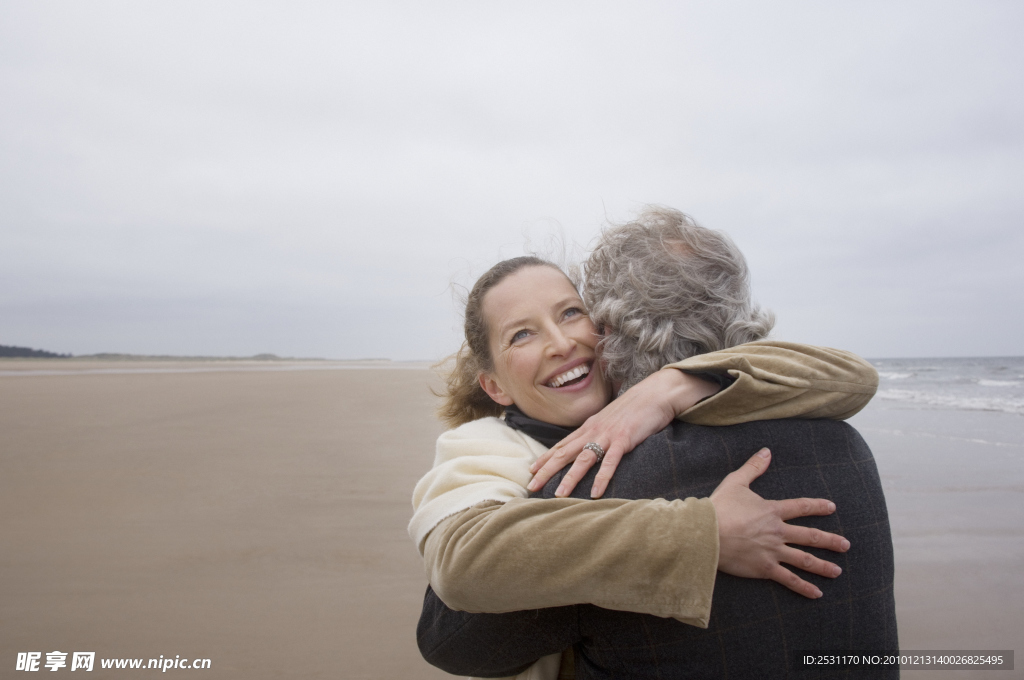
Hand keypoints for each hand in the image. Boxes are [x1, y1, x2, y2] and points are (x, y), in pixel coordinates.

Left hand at [527, 369, 720, 497]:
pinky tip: (595, 493)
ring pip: (583, 459)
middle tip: (531, 486)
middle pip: (565, 452)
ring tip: (558, 495)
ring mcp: (608, 435)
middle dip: (546, 470)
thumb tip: (590, 445)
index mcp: (589, 426)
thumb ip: (599, 432)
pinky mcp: (624, 440)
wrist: (656, 393)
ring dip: (570, 478)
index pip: (562, 444)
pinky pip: (610, 462)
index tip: (531, 470)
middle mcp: (594, 430)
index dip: (546, 458)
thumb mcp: (610, 420)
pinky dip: (602, 478)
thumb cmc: (635, 408)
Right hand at [711, 448, 849, 598]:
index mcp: (772, 511)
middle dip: (830, 541)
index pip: (801, 507)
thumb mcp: (736, 482)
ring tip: (837, 571)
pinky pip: (789, 579)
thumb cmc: (719, 507)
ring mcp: (773, 551)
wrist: (707, 533)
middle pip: (810, 536)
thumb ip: (753, 467)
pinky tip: (817, 594)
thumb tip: (767, 451)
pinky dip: (803, 587)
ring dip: (823, 566)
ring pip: (805, 560)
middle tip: (846, 545)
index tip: (832, 507)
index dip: (818, 506)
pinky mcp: (765, 568)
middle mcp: (778, 532)